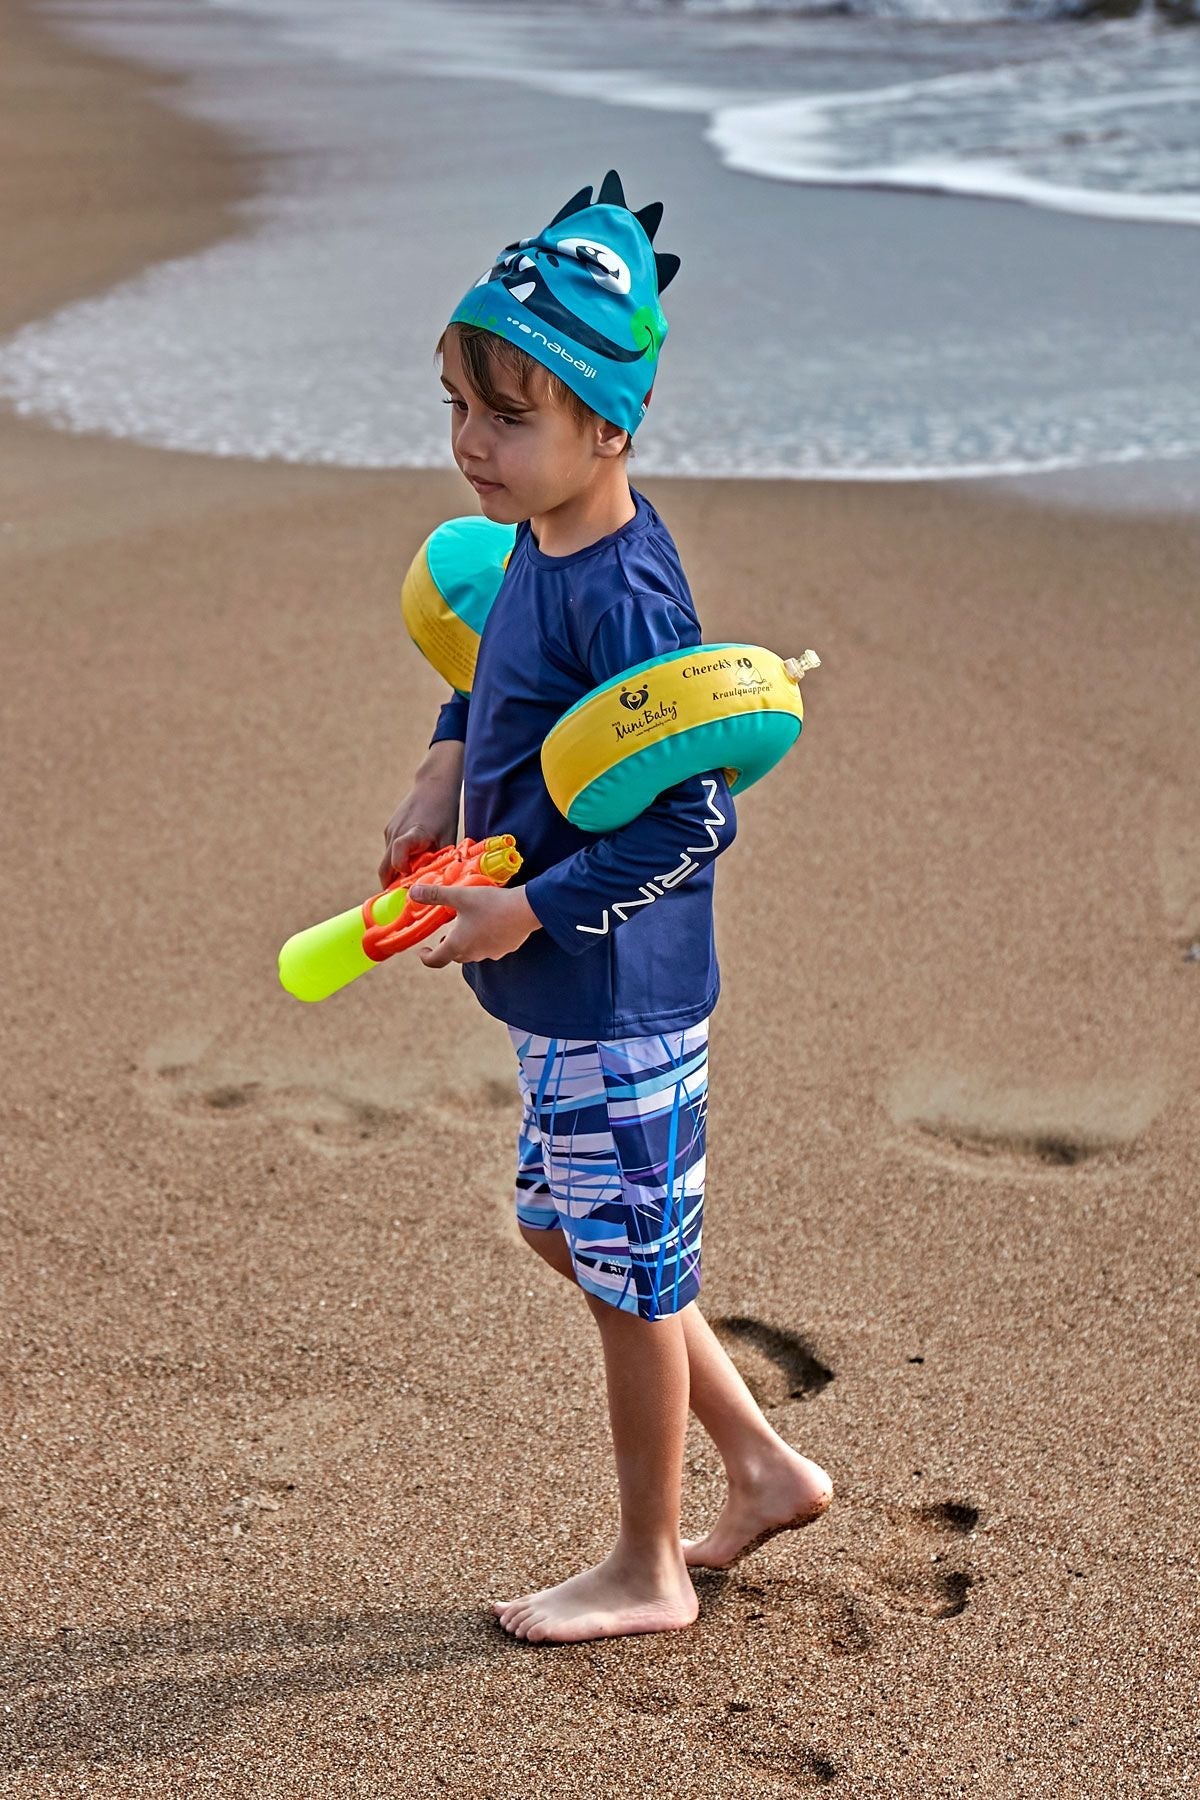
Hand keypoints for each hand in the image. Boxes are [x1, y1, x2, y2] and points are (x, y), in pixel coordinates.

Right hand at [378, 753, 462, 886]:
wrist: (434, 784)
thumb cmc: (444, 811)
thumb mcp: (447, 837)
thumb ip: (439, 859)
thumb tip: (439, 884)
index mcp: (413, 834)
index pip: (397, 854)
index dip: (400, 871)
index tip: (407, 883)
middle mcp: (396, 833)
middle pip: (384, 868)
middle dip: (391, 886)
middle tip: (404, 899)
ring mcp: (390, 831)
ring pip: (387, 861)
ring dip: (396, 873)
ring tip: (413, 879)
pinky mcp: (389, 829)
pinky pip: (390, 851)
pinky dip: (398, 860)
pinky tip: (414, 861)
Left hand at [408, 881, 541, 966]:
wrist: (526, 910)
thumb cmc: (491, 904)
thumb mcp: (460, 896)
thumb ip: (435, 895)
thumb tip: (412, 892)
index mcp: (458, 944)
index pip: (435, 961)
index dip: (426, 958)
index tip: (423, 951)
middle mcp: (473, 953)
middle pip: (454, 956)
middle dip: (448, 946)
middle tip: (447, 933)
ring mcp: (491, 953)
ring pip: (473, 952)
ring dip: (467, 942)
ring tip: (469, 925)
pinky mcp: (506, 948)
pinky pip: (490, 947)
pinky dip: (485, 939)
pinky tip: (490, 924)